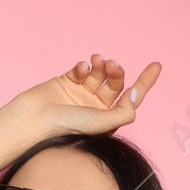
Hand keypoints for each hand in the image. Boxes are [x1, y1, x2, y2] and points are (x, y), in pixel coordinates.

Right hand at [4, 53, 160, 138]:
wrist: (33, 121)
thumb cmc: (66, 128)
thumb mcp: (102, 124)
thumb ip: (125, 112)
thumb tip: (137, 94)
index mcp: (106, 119)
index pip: (130, 99)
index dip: (144, 83)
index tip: (156, 65)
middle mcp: (95, 107)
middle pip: (115, 83)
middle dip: (117, 71)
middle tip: (112, 65)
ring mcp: (80, 94)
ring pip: (99, 73)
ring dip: (102, 64)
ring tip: (98, 62)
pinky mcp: (66, 82)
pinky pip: (81, 69)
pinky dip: (84, 66)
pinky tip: (81, 69)